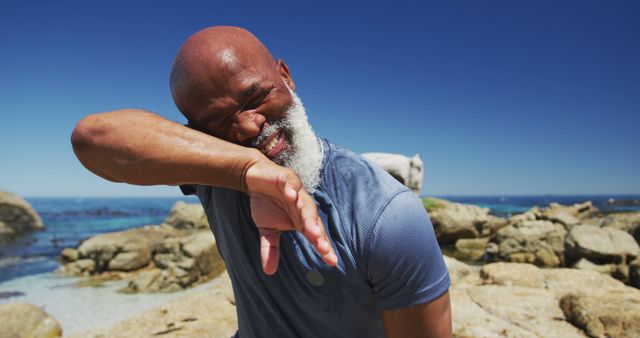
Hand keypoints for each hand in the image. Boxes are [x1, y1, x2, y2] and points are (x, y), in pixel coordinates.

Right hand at [245, 159, 337, 274]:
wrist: (255, 179)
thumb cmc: (266, 204)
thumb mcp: (267, 229)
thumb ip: (270, 248)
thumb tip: (268, 272)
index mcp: (301, 221)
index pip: (315, 236)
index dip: (323, 248)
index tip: (332, 262)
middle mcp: (303, 207)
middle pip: (314, 221)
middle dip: (319, 234)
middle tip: (323, 247)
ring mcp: (297, 192)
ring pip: (306, 204)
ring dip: (309, 216)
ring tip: (312, 230)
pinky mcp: (287, 178)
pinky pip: (291, 184)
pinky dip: (291, 189)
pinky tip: (290, 195)